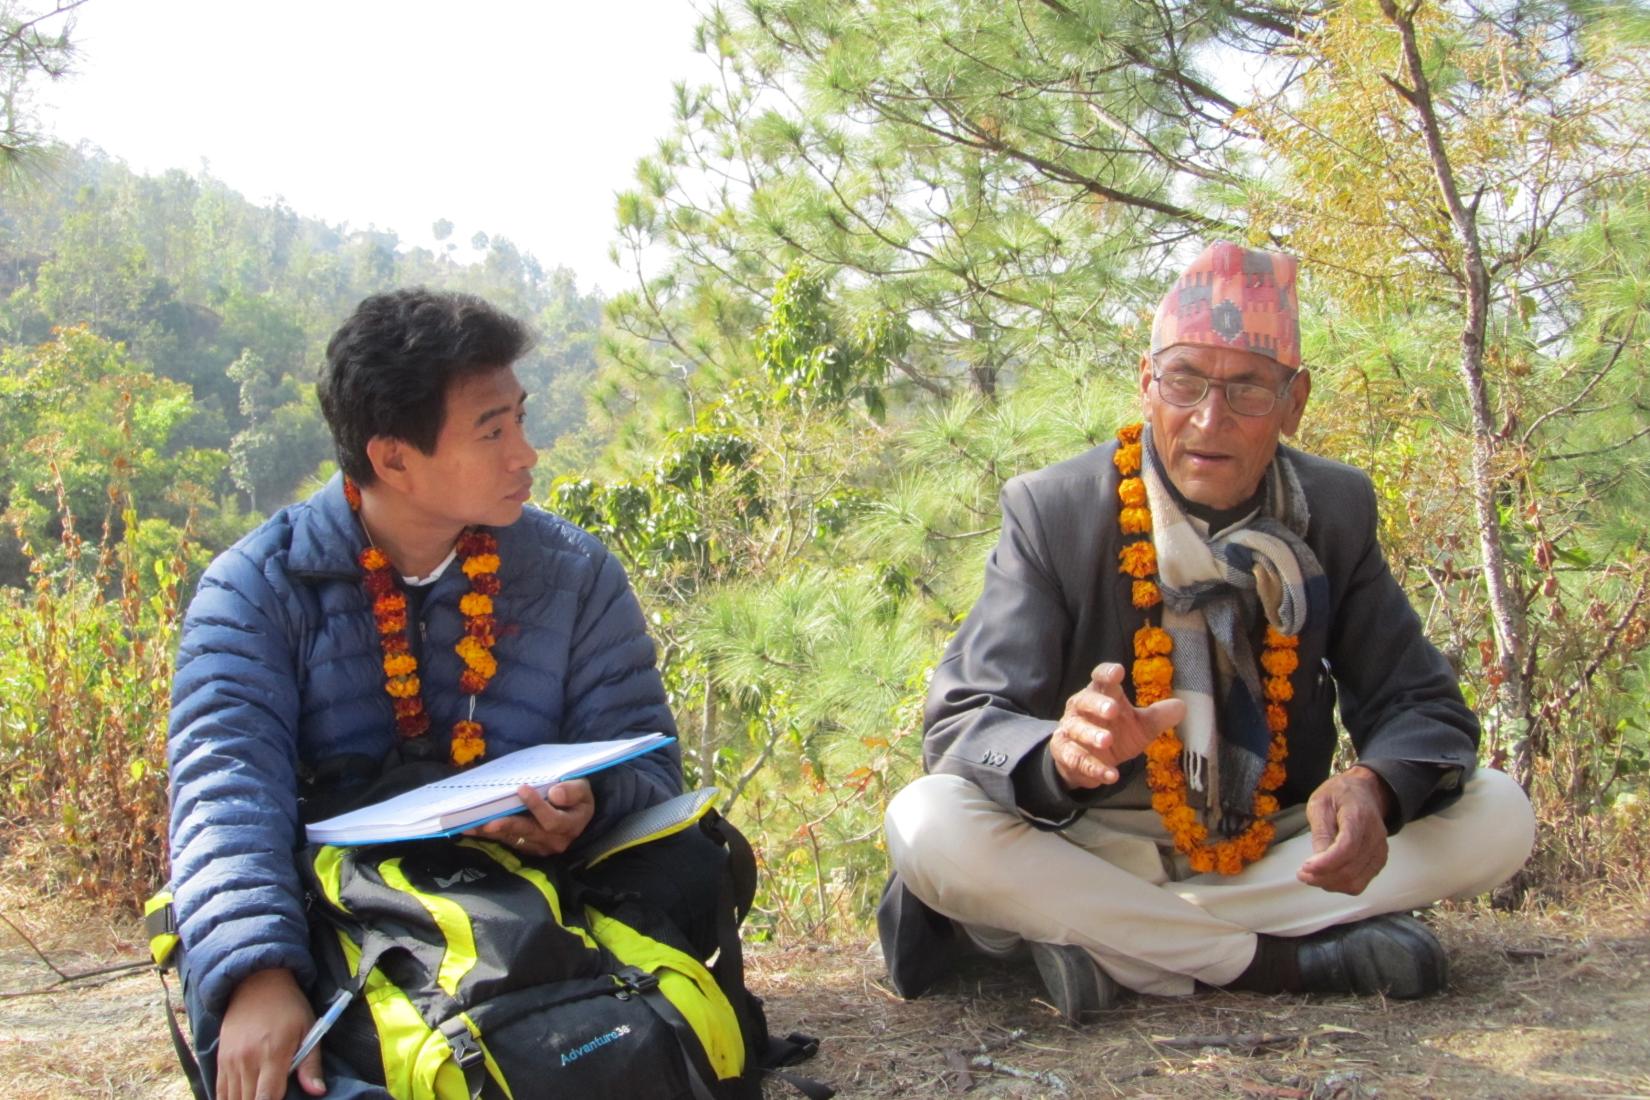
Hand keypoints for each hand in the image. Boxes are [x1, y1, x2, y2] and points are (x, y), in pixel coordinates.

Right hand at [216, 967, 325, 1099]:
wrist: (257, 982)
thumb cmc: (289, 1006)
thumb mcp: (308, 1029)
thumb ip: (310, 1064)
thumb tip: (318, 1092)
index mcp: (273, 1054)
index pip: (266, 1098)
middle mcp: (247, 1061)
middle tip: (272, 1097)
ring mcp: (231, 1061)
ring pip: (233, 1098)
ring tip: (259, 1096)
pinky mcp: (221, 1059)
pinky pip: (220, 1091)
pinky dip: (229, 1099)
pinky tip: (241, 1098)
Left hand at [471, 778, 594, 856]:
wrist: (577, 811)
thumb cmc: (577, 796)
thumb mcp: (582, 788)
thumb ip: (572, 790)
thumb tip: (554, 793)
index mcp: (571, 825)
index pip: (552, 820)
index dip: (536, 806)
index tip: (522, 788)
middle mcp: (555, 841)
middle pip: (529, 832)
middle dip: (508, 825)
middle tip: (488, 822)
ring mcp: (540, 847)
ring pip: (514, 839)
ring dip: (492, 833)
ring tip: (472, 826)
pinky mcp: (527, 848)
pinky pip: (508, 841)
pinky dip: (491, 836)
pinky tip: (475, 829)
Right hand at [1050, 663, 1186, 789]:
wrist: (1088, 762)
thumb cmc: (1115, 734)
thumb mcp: (1139, 726)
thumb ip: (1157, 716)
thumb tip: (1182, 706)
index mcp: (1101, 695)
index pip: (1101, 679)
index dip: (1107, 674)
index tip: (1118, 672)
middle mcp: (1082, 709)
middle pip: (1085, 700)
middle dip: (1098, 704)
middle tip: (1113, 710)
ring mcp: (1071, 731)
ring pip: (1077, 729)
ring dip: (1091, 735)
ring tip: (1107, 742)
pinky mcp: (1065, 753)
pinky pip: (1078, 759)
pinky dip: (1094, 768)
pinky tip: (1110, 775)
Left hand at [1297, 765, 1394, 894]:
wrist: (1365, 791)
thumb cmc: (1340, 794)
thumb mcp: (1320, 803)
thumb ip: (1320, 830)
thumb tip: (1317, 858)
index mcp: (1359, 817)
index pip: (1347, 848)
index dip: (1326, 863)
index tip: (1305, 867)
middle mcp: (1374, 837)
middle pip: (1350, 869)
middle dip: (1322, 877)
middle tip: (1301, 874)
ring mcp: (1379, 851)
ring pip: (1356, 882)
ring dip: (1330, 884)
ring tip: (1310, 876)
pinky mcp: (1378, 861)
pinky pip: (1360, 883)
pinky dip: (1341, 885)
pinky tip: (1326, 876)